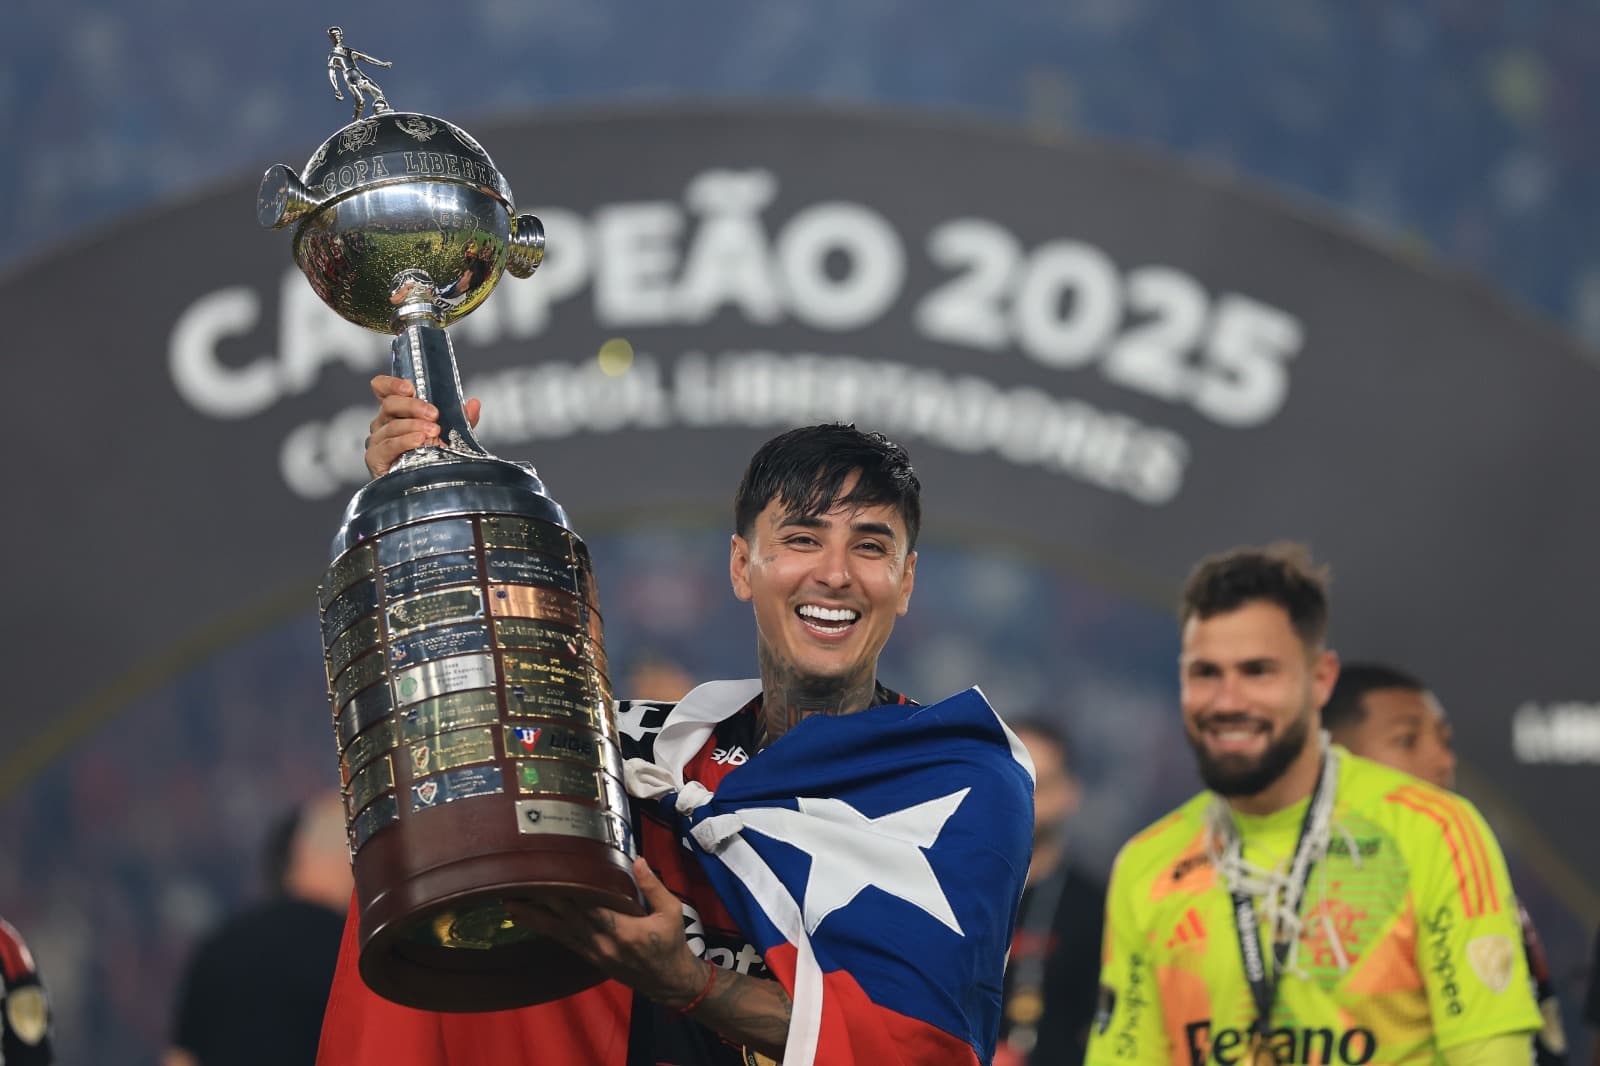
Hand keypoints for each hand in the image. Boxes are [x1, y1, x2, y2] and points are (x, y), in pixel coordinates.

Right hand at [363, 375, 480, 478]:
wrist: (425, 489)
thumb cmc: (433, 457)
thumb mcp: (450, 435)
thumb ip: (461, 419)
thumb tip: (474, 403)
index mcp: (396, 412)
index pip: (382, 389)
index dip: (392, 384)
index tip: (410, 387)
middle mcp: (382, 423)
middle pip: (390, 404)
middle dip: (414, 406)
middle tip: (434, 414)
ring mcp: (377, 440)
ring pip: (391, 425)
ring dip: (414, 426)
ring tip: (434, 431)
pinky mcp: (375, 458)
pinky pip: (388, 445)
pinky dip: (405, 441)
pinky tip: (419, 441)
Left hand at [506, 857, 707, 1007]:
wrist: (668, 982)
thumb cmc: (672, 944)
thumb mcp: (672, 912)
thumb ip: (653, 886)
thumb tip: (637, 860)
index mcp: (625, 930)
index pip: (591, 907)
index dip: (570, 891)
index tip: (552, 873)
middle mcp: (603, 942)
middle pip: (568, 917)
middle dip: (543, 900)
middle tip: (519, 883)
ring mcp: (594, 952)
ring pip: (559, 931)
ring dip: (534, 917)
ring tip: (509, 904)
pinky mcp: (590, 957)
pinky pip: (563, 940)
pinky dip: (545, 929)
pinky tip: (528, 920)